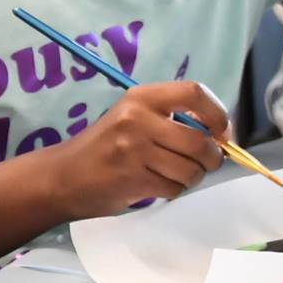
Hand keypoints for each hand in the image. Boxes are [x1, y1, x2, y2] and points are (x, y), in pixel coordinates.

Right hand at [43, 81, 228, 219]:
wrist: (61, 177)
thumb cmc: (104, 147)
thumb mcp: (133, 119)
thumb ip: (171, 120)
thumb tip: (221, 134)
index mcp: (141, 97)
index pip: (194, 93)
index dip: (218, 114)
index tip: (221, 133)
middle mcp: (137, 118)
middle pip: (199, 139)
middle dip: (211, 158)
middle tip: (204, 164)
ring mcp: (134, 148)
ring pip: (191, 168)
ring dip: (191, 177)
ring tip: (173, 175)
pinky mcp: (132, 177)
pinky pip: (175, 187)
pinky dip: (174, 190)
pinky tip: (156, 185)